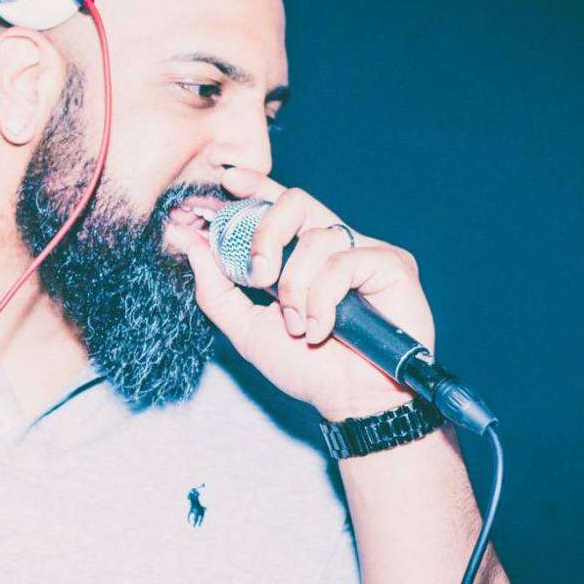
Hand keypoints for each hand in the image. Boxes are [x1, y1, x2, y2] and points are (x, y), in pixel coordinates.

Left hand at [165, 167, 436, 421]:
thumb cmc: (308, 369)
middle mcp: (334, 245)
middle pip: (295, 201)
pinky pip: (345, 261)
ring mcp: (365, 251)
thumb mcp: (247, 330)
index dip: (254, 186)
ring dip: (297, 288)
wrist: (350, 403)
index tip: (227, 180)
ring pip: (316, 237)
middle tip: (257, 277)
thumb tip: (191, 246)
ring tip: (300, 328)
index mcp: (302, 254)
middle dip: (265, 234)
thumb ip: (217, 290)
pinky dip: (324, 299)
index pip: (277, 205)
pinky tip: (325, 329)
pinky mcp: (392, 263)